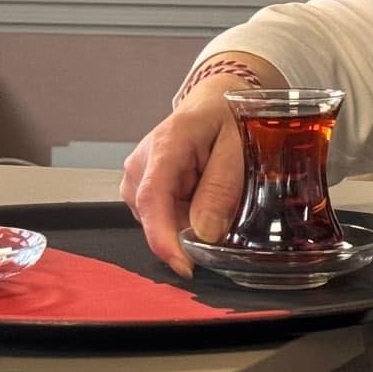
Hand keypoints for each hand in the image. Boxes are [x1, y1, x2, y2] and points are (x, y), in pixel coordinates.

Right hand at [120, 52, 284, 274]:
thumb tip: (204, 233)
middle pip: (160, 218)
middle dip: (192, 228)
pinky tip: (199, 192)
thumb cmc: (224, 119)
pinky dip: (185, 215)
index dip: (164, 239)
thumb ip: (220, 188)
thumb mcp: (236, 147)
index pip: (153, 199)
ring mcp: (135, 178)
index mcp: (165, 145)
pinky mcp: (139, 190)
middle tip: (227, 201)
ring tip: (212, 185)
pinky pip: (164, 217)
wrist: (210, 105)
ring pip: (163, 222)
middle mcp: (140, 164)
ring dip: (190, 220)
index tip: (184, 266)